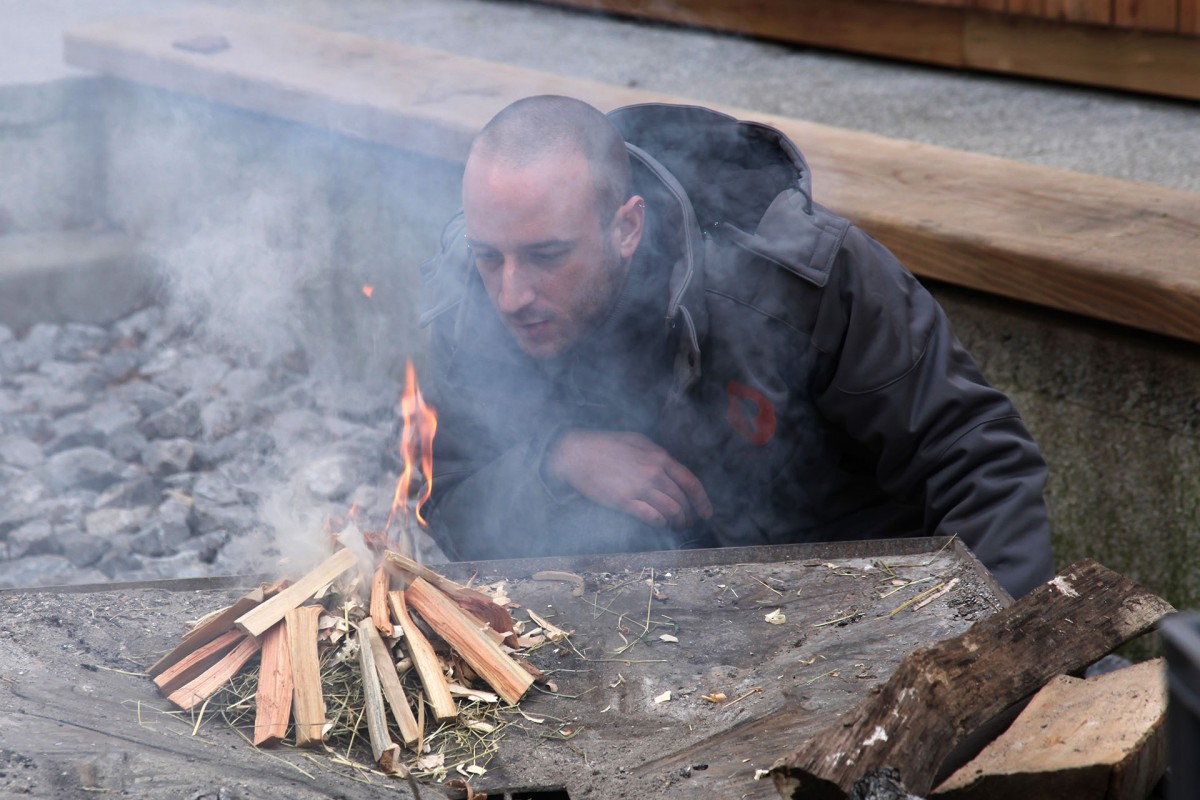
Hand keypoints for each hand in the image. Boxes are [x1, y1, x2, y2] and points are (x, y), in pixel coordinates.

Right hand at [546, 430, 712, 528]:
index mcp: (659, 458)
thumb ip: (656, 455)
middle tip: (686, 522)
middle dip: (688, 515)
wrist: (576, 452)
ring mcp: (640, 488)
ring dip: (676, 521)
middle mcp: (654, 473)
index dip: (702, 501)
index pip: (691, 483)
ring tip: (675, 525)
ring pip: (670, 511)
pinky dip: (660, 523)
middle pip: (682, 501)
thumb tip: (669, 468)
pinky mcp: (624, 501)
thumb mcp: (637, 441)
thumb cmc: (605, 445)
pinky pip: (651, 517)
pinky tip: (659, 523)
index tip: (707, 512)